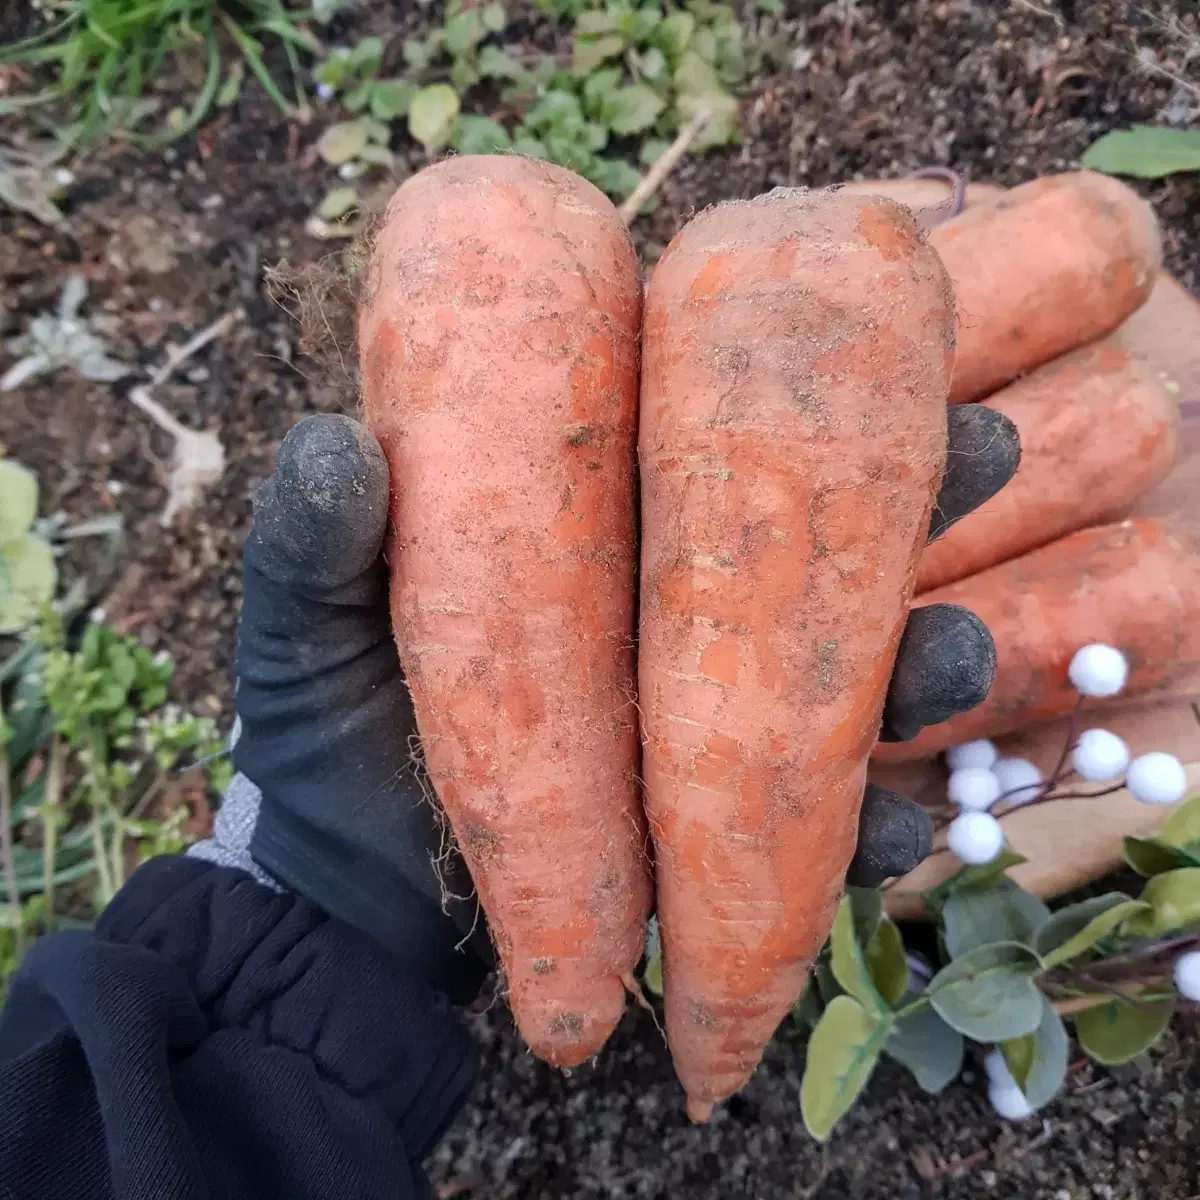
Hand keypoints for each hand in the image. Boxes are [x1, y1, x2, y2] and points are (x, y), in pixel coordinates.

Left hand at [228, 405, 1017, 994]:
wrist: (352, 918)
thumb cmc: (323, 760)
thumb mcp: (309, 645)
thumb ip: (317, 552)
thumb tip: (342, 439)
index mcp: (579, 553)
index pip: (694, 458)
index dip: (781, 403)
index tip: (863, 348)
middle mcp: (658, 628)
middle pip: (802, 556)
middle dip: (902, 504)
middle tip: (984, 451)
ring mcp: (698, 733)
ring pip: (841, 682)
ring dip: (918, 663)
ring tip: (946, 656)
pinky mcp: (719, 837)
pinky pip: (817, 820)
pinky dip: (865, 821)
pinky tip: (893, 818)